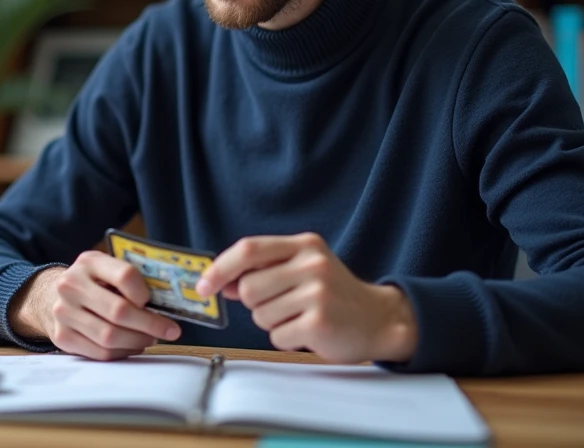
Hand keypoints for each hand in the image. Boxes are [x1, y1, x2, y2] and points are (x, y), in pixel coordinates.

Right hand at [9, 251, 181, 360]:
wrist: (50, 296)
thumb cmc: (92, 282)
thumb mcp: (106, 268)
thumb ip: (130, 278)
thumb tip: (168, 301)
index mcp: (89, 262)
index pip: (125, 275)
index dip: (145, 293)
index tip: (155, 303)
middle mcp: (71, 285)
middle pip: (119, 311)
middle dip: (150, 324)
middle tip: (169, 330)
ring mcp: (63, 312)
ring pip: (110, 336)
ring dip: (138, 341)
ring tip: (150, 338)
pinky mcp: (62, 337)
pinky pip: (100, 352)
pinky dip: (122, 352)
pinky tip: (131, 345)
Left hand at [195, 233, 417, 363]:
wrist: (380, 320)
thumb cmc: (334, 295)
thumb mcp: (303, 269)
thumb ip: (263, 270)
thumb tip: (221, 282)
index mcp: (304, 245)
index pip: (248, 249)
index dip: (220, 269)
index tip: (203, 287)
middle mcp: (312, 264)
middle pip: (248, 288)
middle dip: (255, 304)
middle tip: (283, 305)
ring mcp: (317, 293)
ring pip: (260, 315)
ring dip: (273, 323)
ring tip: (300, 317)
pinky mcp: (319, 323)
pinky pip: (276, 336)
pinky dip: (286, 339)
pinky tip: (309, 332)